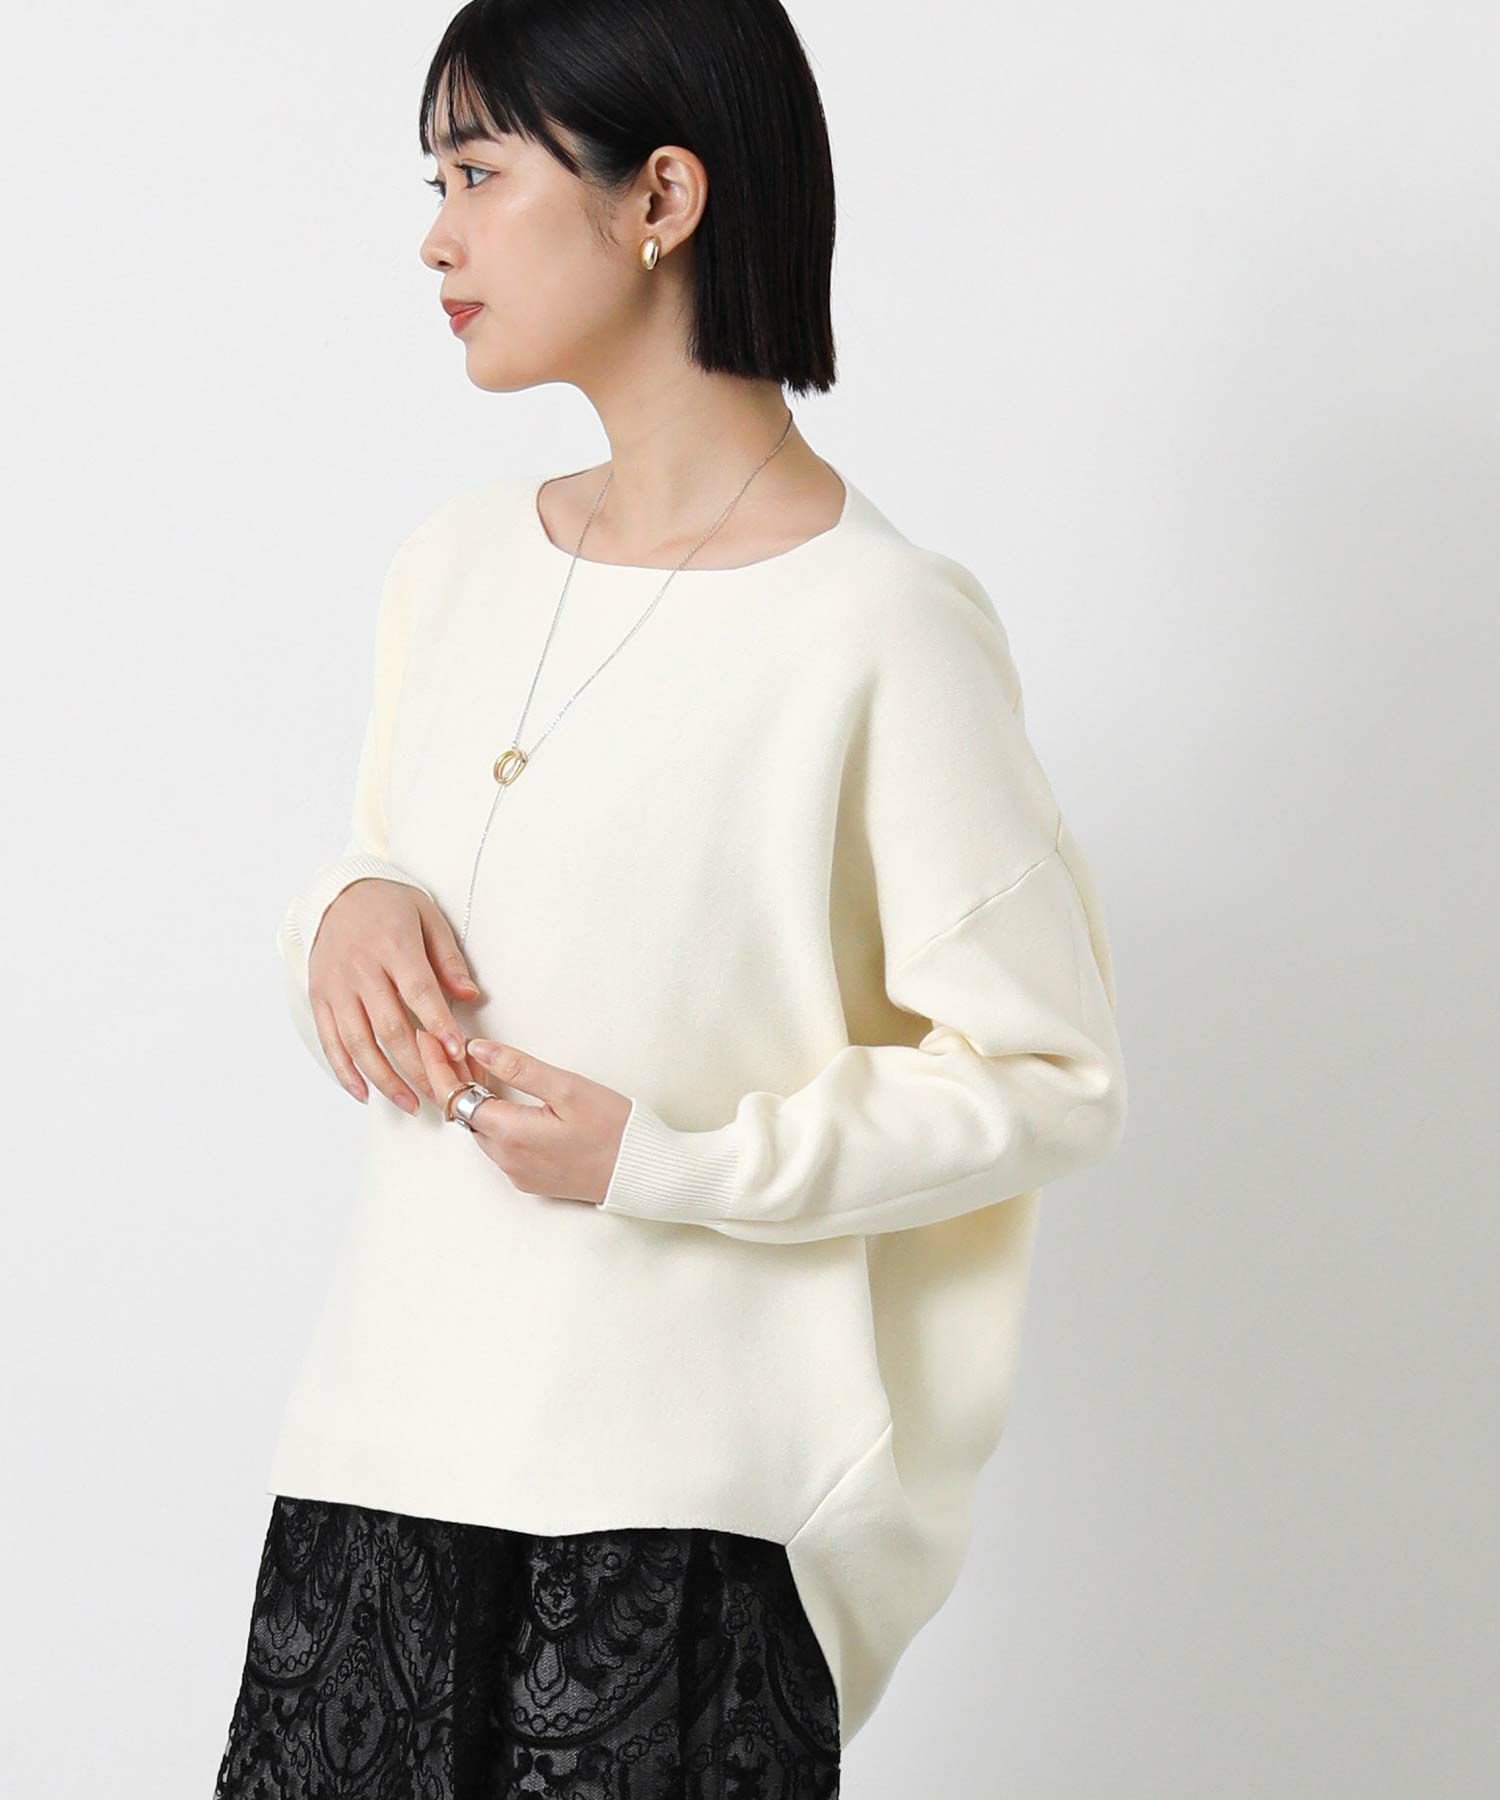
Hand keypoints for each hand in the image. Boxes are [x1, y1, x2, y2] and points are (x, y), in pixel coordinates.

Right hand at [307, 878, 480, 1111]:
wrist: (338, 893)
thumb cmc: (390, 905)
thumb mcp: (428, 916)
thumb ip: (448, 959)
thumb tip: (471, 996)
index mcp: (393, 945)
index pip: (419, 992)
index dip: (438, 1025)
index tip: (457, 1054)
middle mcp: (360, 969)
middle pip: (390, 1027)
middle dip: (418, 1066)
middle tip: (442, 1092)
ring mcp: (336, 986)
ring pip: (359, 1043)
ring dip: (385, 1079)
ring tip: (410, 1103)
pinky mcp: (319, 998)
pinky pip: (330, 1041)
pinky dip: (345, 1072)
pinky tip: (364, 1093)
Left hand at [414, 1031, 631, 1206]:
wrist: (644, 1173)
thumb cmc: (615, 1128)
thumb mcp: (568, 1088)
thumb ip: (519, 1068)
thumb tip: (476, 1049)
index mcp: (510, 1135)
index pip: (455, 1096)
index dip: (437, 1065)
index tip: (425, 1037)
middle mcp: (506, 1160)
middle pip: (463, 1114)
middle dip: (452, 1077)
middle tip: (447, 1041)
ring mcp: (518, 1173)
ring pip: (480, 1129)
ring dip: (473, 1098)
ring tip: (474, 1063)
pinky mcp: (531, 1179)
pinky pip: (499, 1144)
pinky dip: (493, 1117)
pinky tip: (503, 1096)